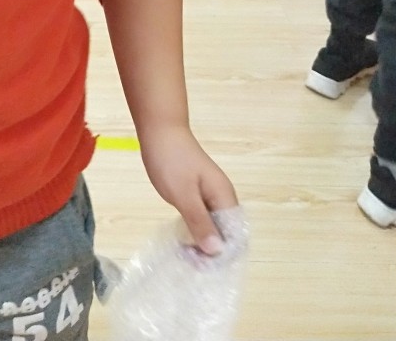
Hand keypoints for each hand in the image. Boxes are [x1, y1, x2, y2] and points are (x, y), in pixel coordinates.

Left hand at [140, 125, 237, 254]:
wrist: (159, 129)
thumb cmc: (171, 160)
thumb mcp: (184, 195)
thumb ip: (200, 222)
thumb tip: (218, 251)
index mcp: (224, 198)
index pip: (235, 237)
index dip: (222, 255)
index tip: (201, 266)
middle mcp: (222, 198)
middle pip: (226, 234)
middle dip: (212, 252)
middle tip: (188, 260)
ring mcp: (210, 195)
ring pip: (213, 227)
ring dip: (203, 243)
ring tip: (185, 254)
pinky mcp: (197, 192)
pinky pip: (203, 218)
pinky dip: (196, 230)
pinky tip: (184, 239)